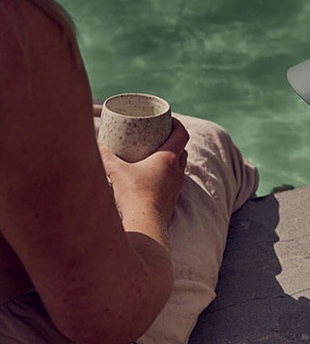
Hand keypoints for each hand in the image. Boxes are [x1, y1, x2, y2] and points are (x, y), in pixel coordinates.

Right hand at [100, 118, 189, 232]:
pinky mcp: (171, 200)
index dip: (177, 124)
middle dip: (173, 141)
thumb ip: (103, 156)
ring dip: (172, 159)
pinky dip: (166, 175)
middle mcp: (176, 171)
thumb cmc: (134, 195)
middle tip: (159, 136)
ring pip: (179, 166)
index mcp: (169, 158)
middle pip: (182, 150)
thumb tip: (92, 146)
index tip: (169, 119)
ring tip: (155, 154)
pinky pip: (173, 182)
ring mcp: (176, 187)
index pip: (182, 134)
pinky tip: (153, 177)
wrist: (145, 224)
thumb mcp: (116, 171)